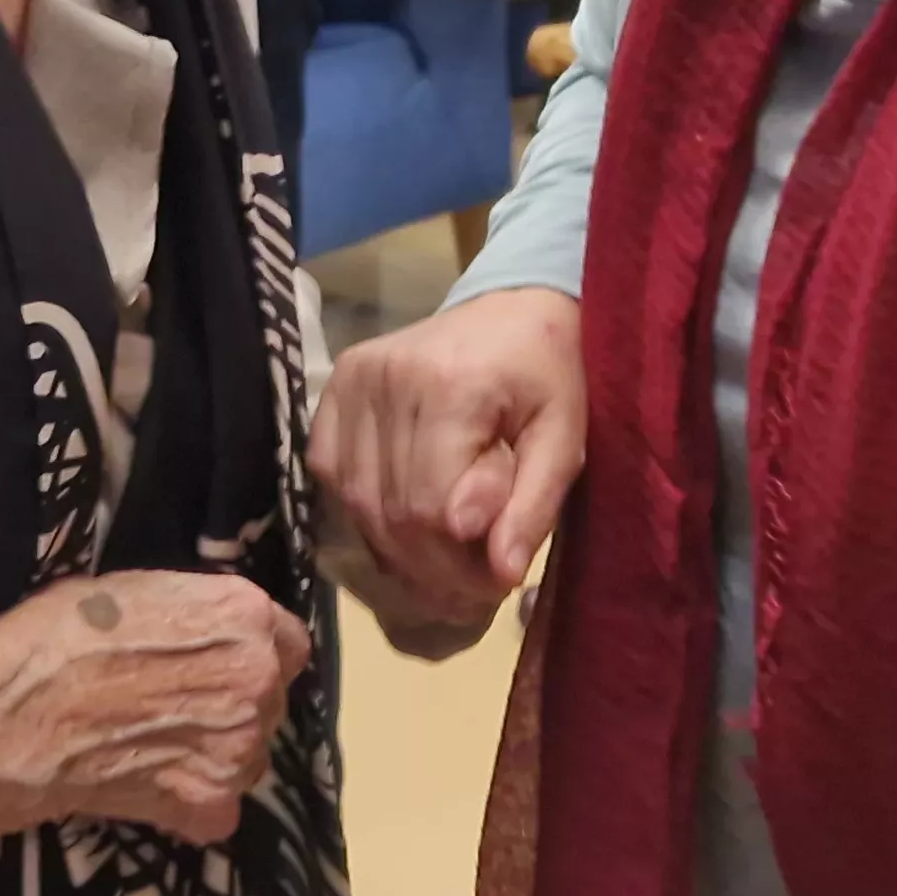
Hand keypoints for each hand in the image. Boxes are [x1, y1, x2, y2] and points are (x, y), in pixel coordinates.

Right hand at [0, 571, 311, 849]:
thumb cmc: (56, 637)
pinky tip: (148, 785)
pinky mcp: (211, 803)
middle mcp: (257, 679)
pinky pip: (219, 807)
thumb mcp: (134, 590)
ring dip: (216, 753)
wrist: (6, 718)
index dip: (251, 651)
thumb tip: (205, 631)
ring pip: (251, 753)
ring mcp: (239, 747)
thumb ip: (191, 612)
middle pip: (270, 697)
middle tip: (176, 706)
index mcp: (242, 615)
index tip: (219, 662)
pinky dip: (189, 804)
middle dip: (233, 702)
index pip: (287, 640)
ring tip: (157, 746)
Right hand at [309, 289, 583, 657]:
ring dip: (398, 552)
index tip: (497, 583)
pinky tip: (403, 523)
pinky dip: (365, 514)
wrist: (512, 308)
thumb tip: (500, 572)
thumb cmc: (547, 376)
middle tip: (472, 587)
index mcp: (452, 385)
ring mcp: (351, 379)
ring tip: (443, 565)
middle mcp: (387, 378)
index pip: (433, 510)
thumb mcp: (565, 438)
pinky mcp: (332, 387)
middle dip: (432, 569)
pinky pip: (331, 476)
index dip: (461, 566)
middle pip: (392, 513)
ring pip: (357, 505)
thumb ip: (534, 504)